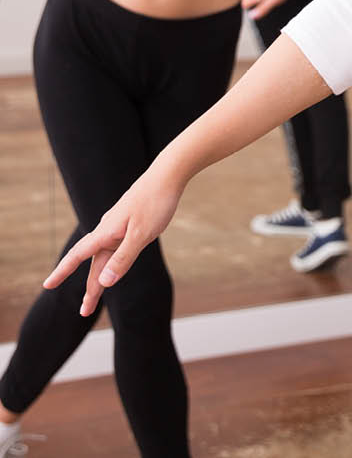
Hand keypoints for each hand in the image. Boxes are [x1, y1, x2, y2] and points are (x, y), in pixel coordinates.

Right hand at [43, 163, 183, 315]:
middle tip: (84, 311)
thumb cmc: (155, 203)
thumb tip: (104, 282)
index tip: (47, 285)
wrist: (168, 175)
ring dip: (102, 276)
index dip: (62, 272)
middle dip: (90, 288)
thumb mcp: (141, 235)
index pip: (78, 256)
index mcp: (106, 232)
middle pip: (94, 263)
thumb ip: (124, 259)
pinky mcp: (130, 222)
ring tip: (95, 298)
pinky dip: (113, 262)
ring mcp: (118, 226)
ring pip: (106, 256)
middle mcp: (107, 229)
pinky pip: (117, 247)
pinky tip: (114, 267)